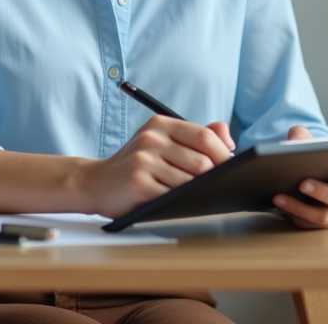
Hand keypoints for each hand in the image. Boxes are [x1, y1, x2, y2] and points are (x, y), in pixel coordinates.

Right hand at [78, 116, 233, 218]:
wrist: (96, 183)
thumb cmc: (136, 165)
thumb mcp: (162, 142)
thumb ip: (195, 136)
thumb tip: (228, 140)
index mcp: (160, 124)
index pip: (204, 136)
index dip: (223, 153)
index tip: (231, 167)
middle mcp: (151, 138)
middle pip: (202, 160)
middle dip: (213, 176)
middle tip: (213, 186)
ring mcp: (143, 160)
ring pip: (190, 180)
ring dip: (195, 191)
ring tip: (190, 194)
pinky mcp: (137, 182)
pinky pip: (173, 195)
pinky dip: (180, 201)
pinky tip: (175, 202)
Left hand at [271, 125, 327, 228]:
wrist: (307, 176)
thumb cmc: (317, 161)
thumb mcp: (310, 145)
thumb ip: (303, 137)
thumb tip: (295, 139)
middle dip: (323, 191)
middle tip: (303, 183)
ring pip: (323, 216)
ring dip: (301, 206)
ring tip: (280, 196)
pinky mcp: (319, 224)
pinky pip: (308, 223)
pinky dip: (292, 213)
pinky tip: (279, 204)